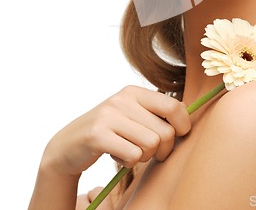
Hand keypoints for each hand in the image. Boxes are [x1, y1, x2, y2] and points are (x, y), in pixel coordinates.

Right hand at [41, 85, 190, 176]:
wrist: (68, 145)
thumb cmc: (109, 131)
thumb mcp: (132, 114)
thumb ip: (156, 111)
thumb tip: (187, 111)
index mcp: (134, 92)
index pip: (173, 106)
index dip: (183, 126)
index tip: (178, 136)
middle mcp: (122, 99)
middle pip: (165, 132)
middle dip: (162, 150)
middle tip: (149, 152)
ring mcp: (109, 115)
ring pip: (151, 145)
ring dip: (144, 157)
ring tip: (130, 151)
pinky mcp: (98, 135)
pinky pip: (133, 155)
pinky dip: (129, 162)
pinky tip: (118, 156)